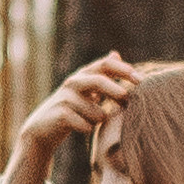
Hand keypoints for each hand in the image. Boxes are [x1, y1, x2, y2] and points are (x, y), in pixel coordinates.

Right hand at [18, 53, 139, 157]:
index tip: (140, 80)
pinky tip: (82, 128)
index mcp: (83, 75)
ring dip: (99, 119)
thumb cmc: (72, 109)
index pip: (106, 64)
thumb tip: (116, 53)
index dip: (124, 69)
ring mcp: (65, 99)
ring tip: (92, 121)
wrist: (43, 129)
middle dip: (117, 92)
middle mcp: (73, 82)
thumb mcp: (86, 89)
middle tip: (128, 103)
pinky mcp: (61, 115)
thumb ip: (102, 74)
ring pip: (97, 112)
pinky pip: (86, 125)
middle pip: (99, 81)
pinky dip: (88, 128)